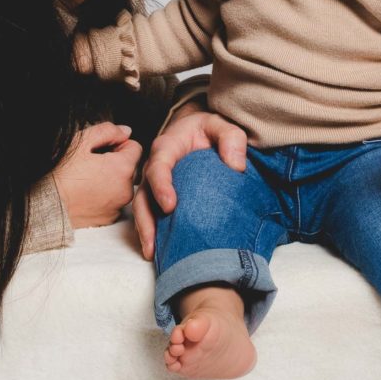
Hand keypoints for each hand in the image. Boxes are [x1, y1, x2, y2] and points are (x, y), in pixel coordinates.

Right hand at [56, 121, 142, 227]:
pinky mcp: (107, 219)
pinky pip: (113, 201)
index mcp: (123, 168)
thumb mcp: (80, 142)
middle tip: (90, 164)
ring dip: (110, 179)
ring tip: (85, 179)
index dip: (118, 144)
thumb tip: (125, 131)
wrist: (42, 205)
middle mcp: (126, 190)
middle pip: (130, 167)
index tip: (101, 149)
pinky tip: (85, 193)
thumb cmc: (58, 173)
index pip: (135, 147)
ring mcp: (117, 206)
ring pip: (122, 185)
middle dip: (116, 162)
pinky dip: (104, 196)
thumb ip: (108, 131)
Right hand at [133, 103, 247, 259]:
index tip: (170, 206)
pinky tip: (161, 252)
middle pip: (143, 195)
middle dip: (146, 220)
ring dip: (146, 232)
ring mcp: (155, 184)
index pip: (158, 167)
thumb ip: (231, 138)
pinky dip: (154, 233)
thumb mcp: (222, 124)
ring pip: (144, 209)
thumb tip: (236, 166)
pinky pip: (152, 215)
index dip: (161, 186)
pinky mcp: (160, 196)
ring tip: (153, 255)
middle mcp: (155, 167)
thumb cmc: (209, 128)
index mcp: (167, 147)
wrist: (199, 131)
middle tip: (154, 244)